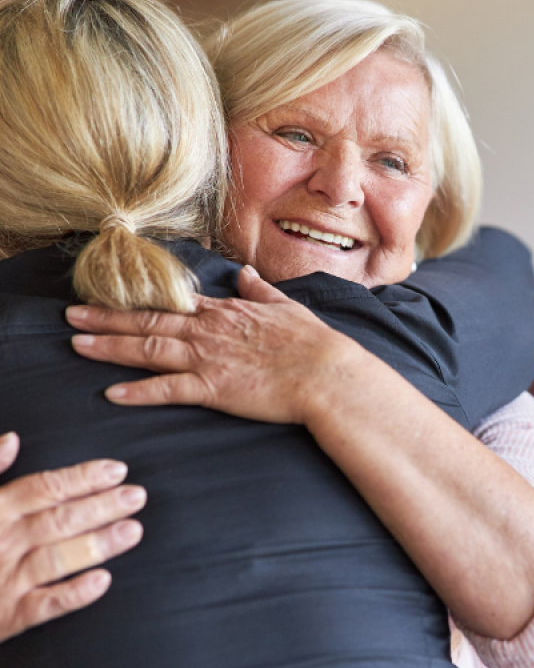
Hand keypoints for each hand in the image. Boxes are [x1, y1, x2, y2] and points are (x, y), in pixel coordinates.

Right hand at [0, 432, 144, 641]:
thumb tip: (13, 439)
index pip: (42, 488)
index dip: (81, 478)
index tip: (117, 470)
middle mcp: (0, 543)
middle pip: (57, 520)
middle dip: (100, 507)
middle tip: (138, 496)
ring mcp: (4, 581)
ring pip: (57, 559)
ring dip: (96, 545)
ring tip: (132, 531)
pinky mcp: (6, 617)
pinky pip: (44, 606)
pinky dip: (73, 594)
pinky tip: (103, 581)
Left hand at [66, 266, 359, 423]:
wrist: (327, 373)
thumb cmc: (313, 344)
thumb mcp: (287, 308)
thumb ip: (261, 291)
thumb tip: (246, 274)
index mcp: (226, 313)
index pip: (173, 303)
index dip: (138, 301)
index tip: (112, 297)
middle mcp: (210, 331)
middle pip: (149, 321)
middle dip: (107, 318)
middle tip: (72, 316)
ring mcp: (209, 359)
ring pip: (149, 349)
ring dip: (111, 347)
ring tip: (78, 345)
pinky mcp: (215, 388)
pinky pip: (169, 390)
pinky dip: (140, 392)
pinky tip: (113, 393)